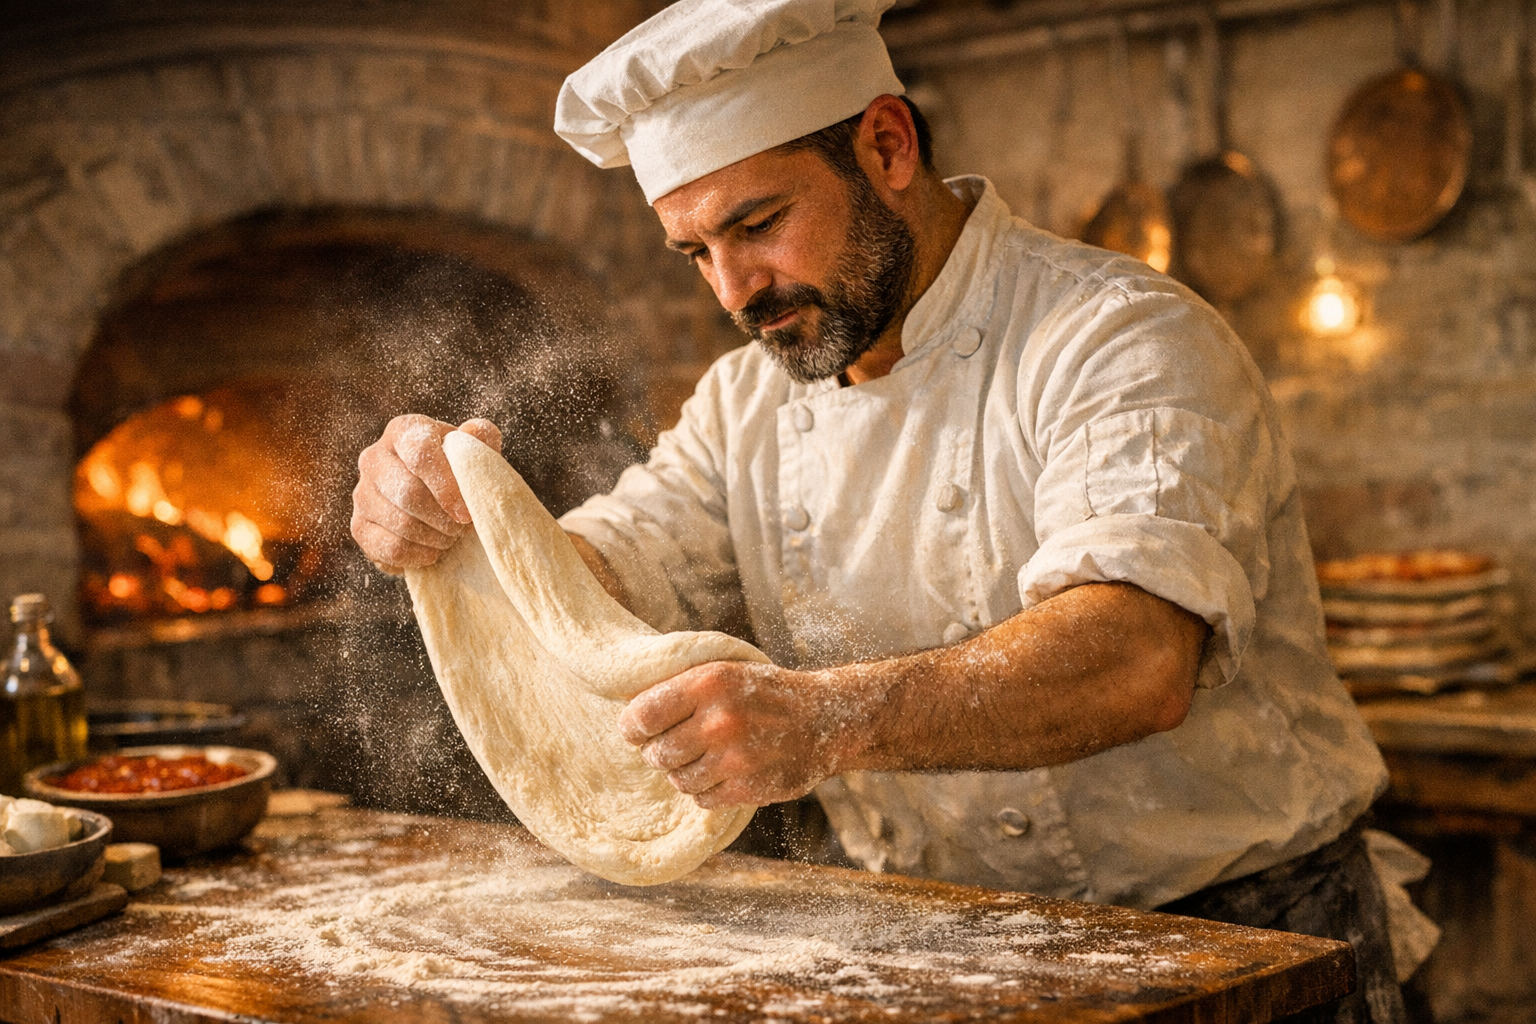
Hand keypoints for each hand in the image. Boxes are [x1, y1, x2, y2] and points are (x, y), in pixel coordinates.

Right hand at [351, 415, 502, 573]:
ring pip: (400, 523)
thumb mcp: (474, 450)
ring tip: (453, 537)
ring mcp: (362, 493)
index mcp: (403, 431)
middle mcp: (374, 457)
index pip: (420, 453)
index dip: (446, 486)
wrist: (441, 505)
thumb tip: (475, 432)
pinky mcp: (359, 527)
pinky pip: (390, 548)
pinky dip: (419, 555)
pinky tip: (434, 551)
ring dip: (435, 537)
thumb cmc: (460, 472)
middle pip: (408, 492)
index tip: (467, 512)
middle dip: (443, 517)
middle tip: (464, 528)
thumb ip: (481, 436)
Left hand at [617, 661, 861, 808]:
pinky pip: (702, 799)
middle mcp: (721, 720)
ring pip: (678, 780)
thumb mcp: (724, 670)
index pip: (642, 715)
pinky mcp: (749, 788)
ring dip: (685, 772)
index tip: (637, 731)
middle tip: (677, 744)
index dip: (633, 727)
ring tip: (706, 756)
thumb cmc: (763, 692)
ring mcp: (736, 758)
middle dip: (660, 752)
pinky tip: (725, 771)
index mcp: (710, 682)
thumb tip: (625, 707)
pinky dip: (708, 790)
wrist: (824, 719)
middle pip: (656, 754)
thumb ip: (679, 685)